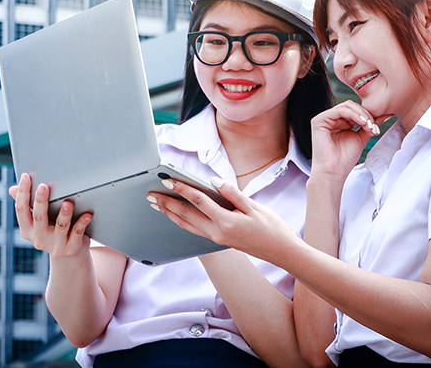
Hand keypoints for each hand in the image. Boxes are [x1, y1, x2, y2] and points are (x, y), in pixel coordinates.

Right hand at [9, 173, 93, 258]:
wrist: (68, 255)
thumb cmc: (51, 229)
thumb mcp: (37, 220)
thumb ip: (27, 205)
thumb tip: (12, 189)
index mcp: (27, 229)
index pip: (21, 210)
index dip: (22, 193)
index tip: (25, 176)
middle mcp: (39, 238)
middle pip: (39, 218)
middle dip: (40, 201)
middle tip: (43, 186)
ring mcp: (56, 245)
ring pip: (60, 226)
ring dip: (64, 214)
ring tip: (68, 202)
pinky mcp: (72, 248)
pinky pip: (77, 233)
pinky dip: (82, 223)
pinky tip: (87, 214)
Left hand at [149, 179, 299, 261]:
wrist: (280, 251)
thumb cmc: (271, 228)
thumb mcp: (255, 206)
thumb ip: (233, 193)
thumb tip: (214, 181)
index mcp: (227, 221)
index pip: (199, 201)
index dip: (182, 189)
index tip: (168, 180)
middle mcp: (217, 232)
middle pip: (186, 215)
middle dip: (167, 204)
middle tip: (151, 194)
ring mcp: (216, 238)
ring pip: (187, 225)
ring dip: (170, 214)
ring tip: (156, 204)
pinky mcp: (218, 240)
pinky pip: (194, 230)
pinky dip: (181, 221)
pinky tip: (175, 215)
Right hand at [310, 100, 389, 180]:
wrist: (334, 172)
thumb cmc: (344, 159)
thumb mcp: (361, 137)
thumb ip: (369, 125)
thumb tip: (384, 114)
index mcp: (338, 122)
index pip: (354, 110)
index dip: (367, 115)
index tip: (377, 127)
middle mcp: (330, 119)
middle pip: (351, 106)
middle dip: (366, 114)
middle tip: (374, 126)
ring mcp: (323, 119)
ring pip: (346, 106)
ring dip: (362, 114)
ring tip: (369, 126)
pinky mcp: (319, 121)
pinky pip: (339, 111)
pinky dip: (353, 115)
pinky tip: (362, 123)